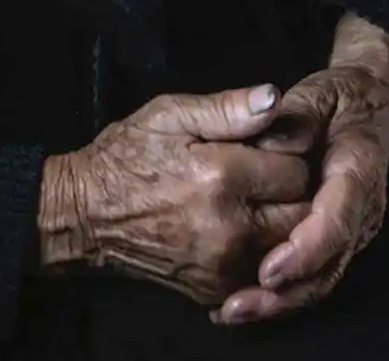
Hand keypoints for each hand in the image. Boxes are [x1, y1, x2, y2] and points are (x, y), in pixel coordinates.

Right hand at [37, 83, 312, 307]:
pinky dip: (259, 253)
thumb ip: (228, 108)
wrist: (88, 214)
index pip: (296, 169)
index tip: (264, 148)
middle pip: (301, 213)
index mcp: (220, 176)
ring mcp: (222, 266)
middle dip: (290, 192)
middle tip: (264, 176)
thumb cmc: (129, 155)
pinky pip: (262, 273)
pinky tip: (236, 229)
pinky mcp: (215, 291)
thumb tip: (274, 97)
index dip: (285, 154)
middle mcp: (229, 228)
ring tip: (252, 201)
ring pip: (287, 247)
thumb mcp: (170, 114)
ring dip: (280, 224)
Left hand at [212, 14, 388, 326]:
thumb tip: (270, 148)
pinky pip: (313, 272)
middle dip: (285, 291)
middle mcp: (361, 209)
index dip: (304, 250)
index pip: (336, 220)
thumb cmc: (338, 96)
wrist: (368, 101)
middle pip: (328, 264)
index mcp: (358, 171)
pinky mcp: (335, 236)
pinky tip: (243, 300)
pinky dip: (282, 291)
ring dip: (280, 300)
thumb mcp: (317, 93)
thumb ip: (294, 118)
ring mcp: (351, 228)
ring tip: (234, 310)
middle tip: (239, 304)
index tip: (269, 269)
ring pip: (320, 277)